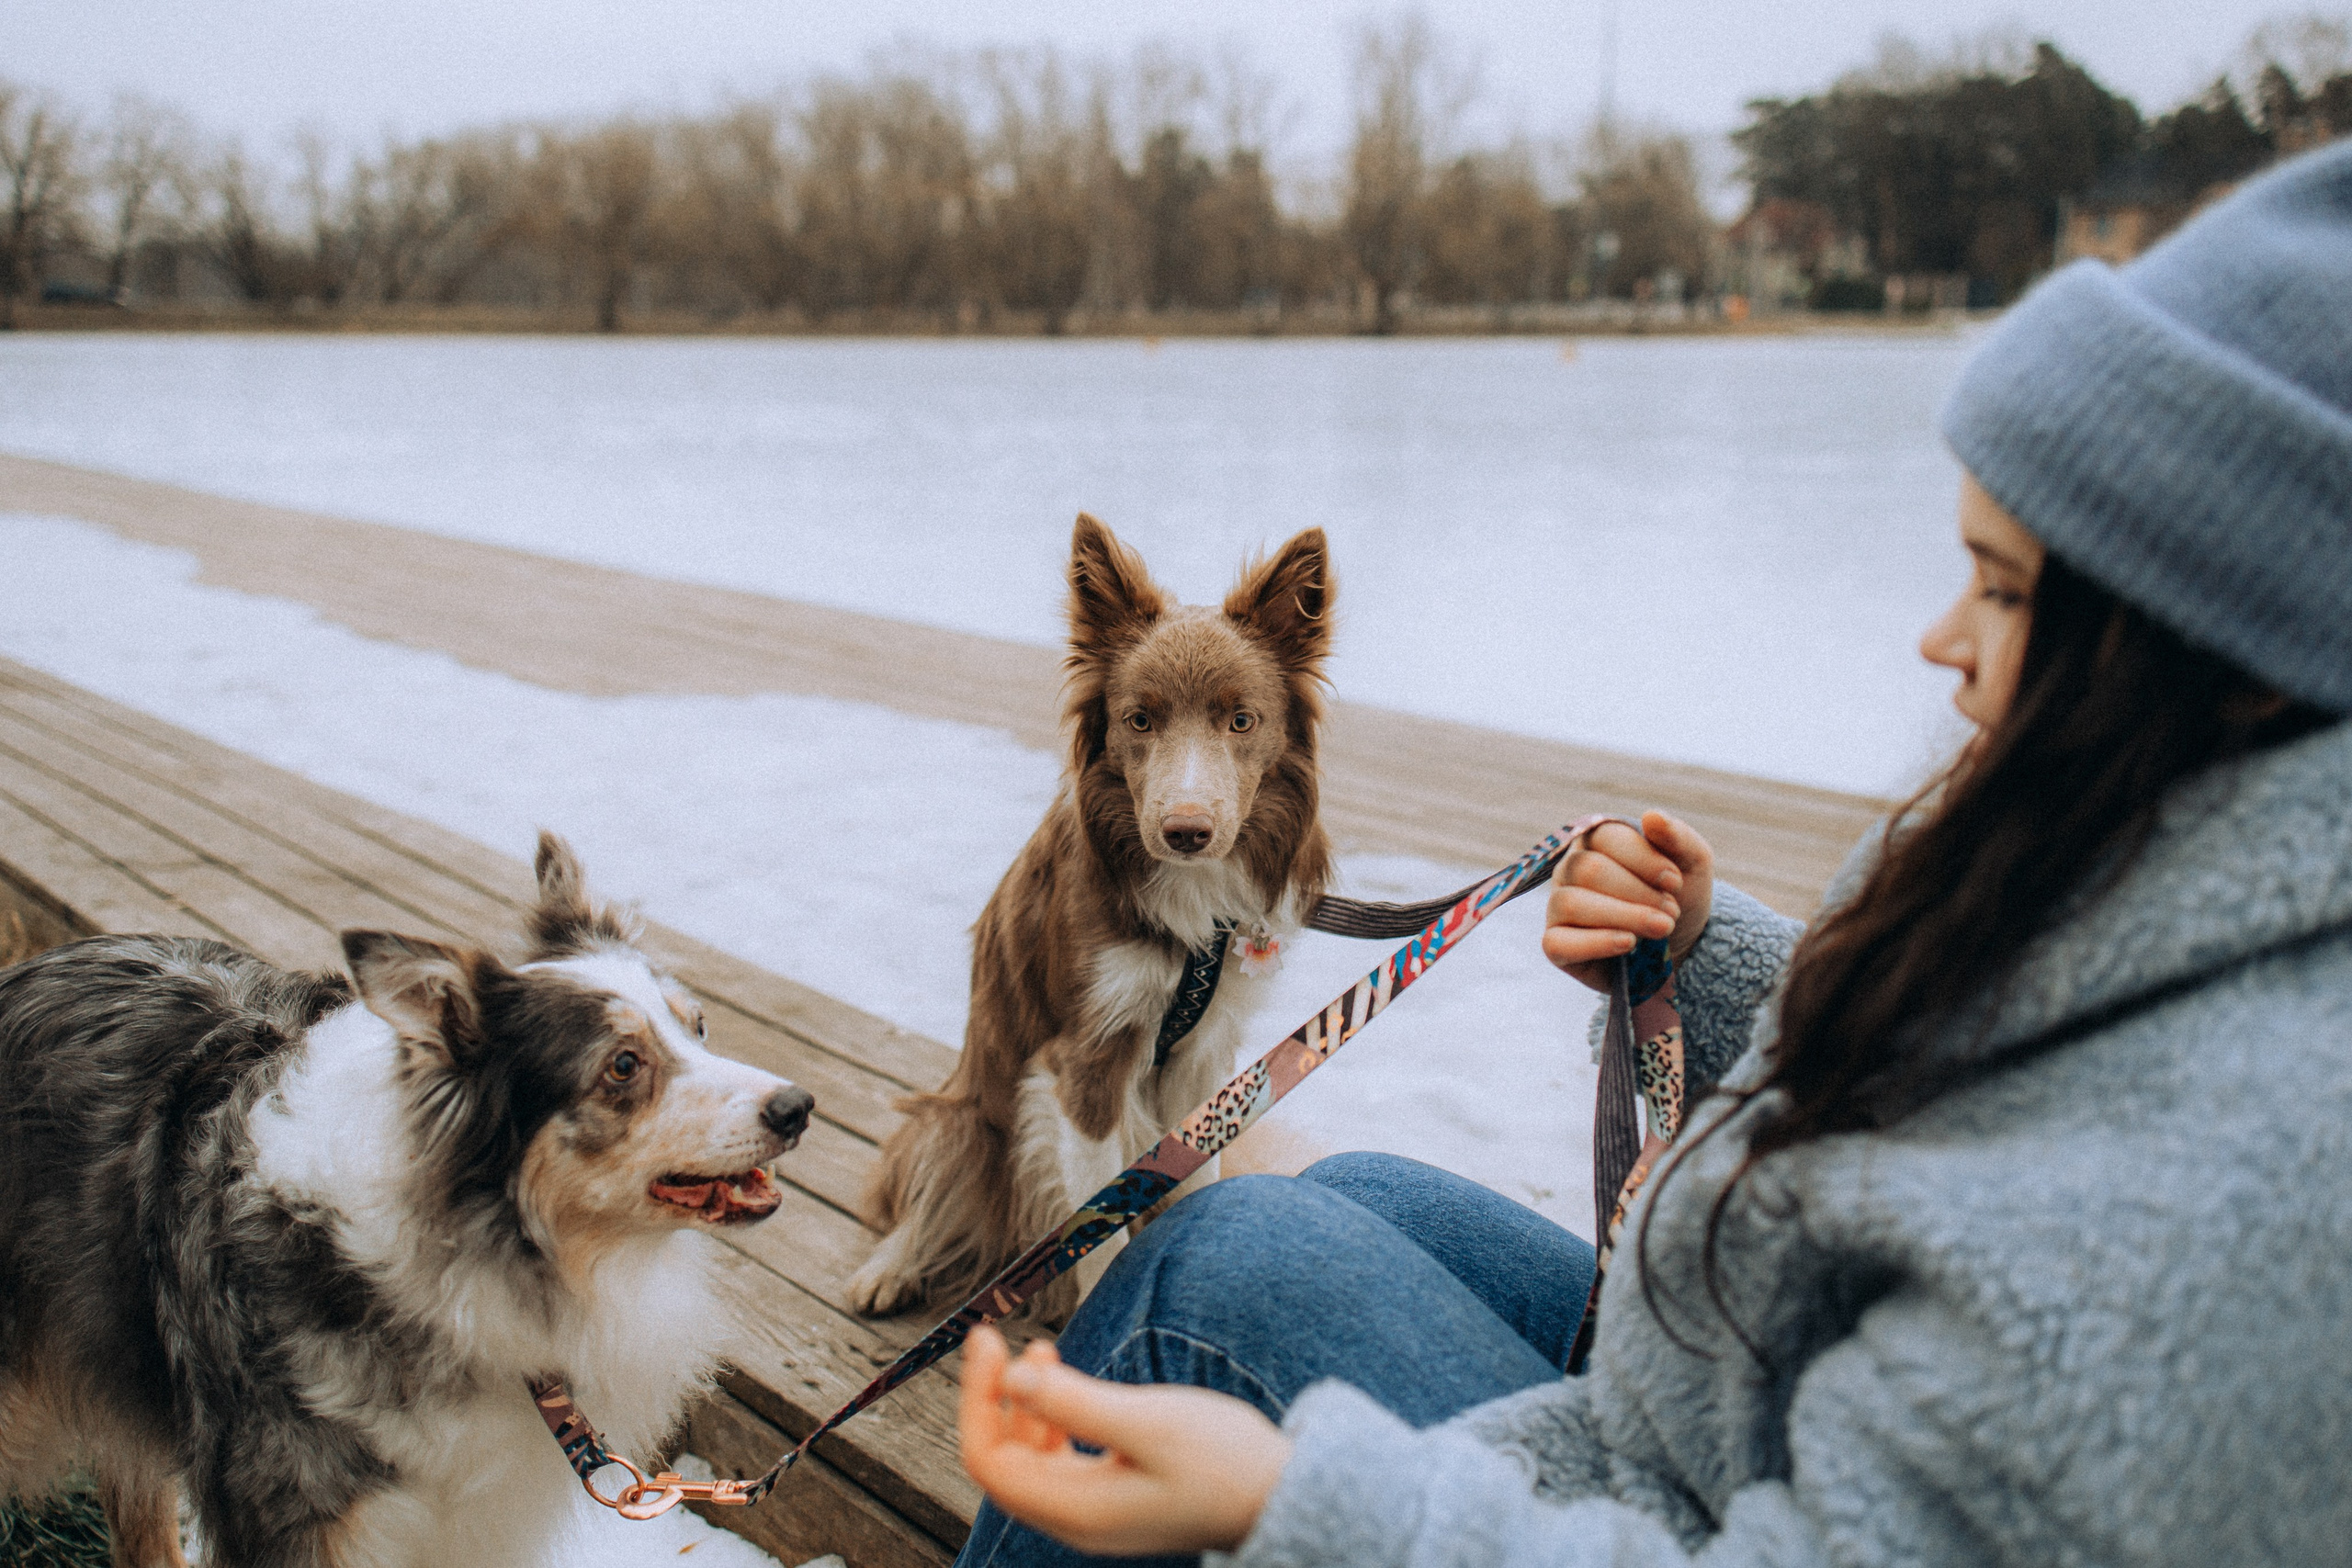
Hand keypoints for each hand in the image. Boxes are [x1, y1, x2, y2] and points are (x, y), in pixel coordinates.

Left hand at [958, 1325, 1292, 1556]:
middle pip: (1002, 1462)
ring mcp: (1095, 1512)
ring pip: (1030, 1460)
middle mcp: (1077, 1520)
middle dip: (992, 1398)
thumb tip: (1011, 1379)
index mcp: (1076, 1510)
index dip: (977, 1397)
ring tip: (1041, 1351)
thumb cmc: (1225, 1462)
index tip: (987, 1339)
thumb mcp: (1148, 1423)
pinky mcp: (1115, 1497)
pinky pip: (1061, 1460)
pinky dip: (1053, 1419)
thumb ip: (1076, 1403)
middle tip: (998, 1339)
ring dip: (1023, 1405)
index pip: (989, 1459)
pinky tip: (1068, 1384)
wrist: (1284, 1495)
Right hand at [1543, 811, 1714, 989]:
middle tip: (1671, 912)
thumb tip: (1652, 816)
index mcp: (1598, 842)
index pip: (1605, 837)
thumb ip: (1678, 837)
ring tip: (1661, 928)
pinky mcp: (1556, 946)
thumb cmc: (1680, 899)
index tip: (1676, 883)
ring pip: (1571, 902)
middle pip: (1587, 870)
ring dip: (1624, 916)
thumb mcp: (1693, 865)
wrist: (1680, 949)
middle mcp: (1570, 870)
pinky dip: (1597, 942)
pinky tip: (1629, 943)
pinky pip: (1556, 942)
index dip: (1643, 859)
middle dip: (1638, 893)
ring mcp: (1558, 907)